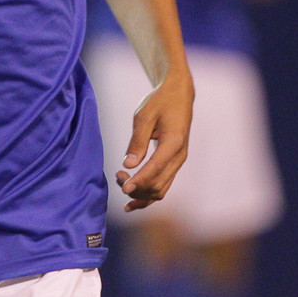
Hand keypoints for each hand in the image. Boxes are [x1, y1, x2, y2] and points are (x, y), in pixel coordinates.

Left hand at [117, 71, 192, 211]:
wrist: (178, 95)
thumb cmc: (160, 102)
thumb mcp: (144, 116)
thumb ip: (137, 141)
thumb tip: (129, 165)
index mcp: (173, 143)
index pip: (155, 168)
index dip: (139, 180)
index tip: (123, 186)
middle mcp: (179, 156)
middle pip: (158, 185)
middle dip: (136, 187)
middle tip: (117, 176)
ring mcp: (178, 162)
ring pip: (161, 190)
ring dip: (141, 193)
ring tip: (121, 184)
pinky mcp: (173, 163)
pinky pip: (162, 185)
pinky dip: (148, 195)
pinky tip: (131, 201)